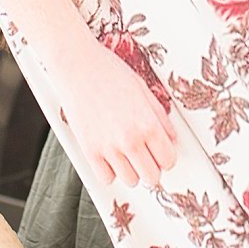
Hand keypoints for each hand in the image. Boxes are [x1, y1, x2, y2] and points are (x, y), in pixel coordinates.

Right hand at [50, 40, 178, 189]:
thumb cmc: (109, 72)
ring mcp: (108, 147)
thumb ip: (160, 117)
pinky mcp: (89, 150)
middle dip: (152, 168)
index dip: (166, 157)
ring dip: (131, 170)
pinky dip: (110, 171)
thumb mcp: (143, 90)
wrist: (77, 66)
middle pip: (152, 177)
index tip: (160, 152)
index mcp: (148, 124)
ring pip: (130, 181)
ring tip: (126, 154)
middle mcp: (130, 140)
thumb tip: (171, 137)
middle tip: (146, 156)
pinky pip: (106, 178)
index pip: (168, 160)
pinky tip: (110, 155)